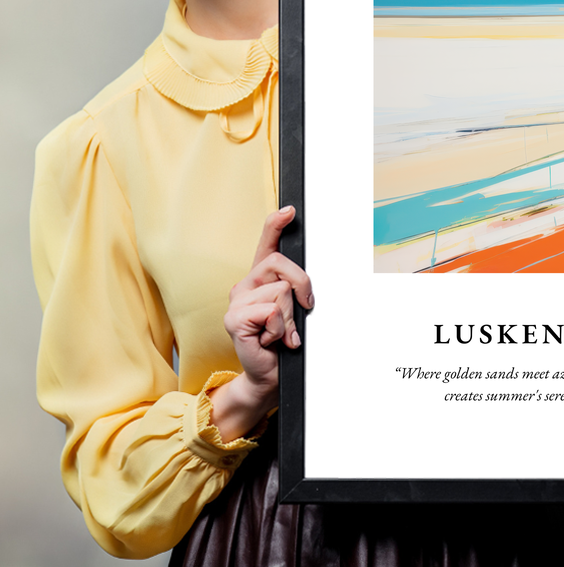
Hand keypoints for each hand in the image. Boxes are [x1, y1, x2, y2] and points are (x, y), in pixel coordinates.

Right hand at [209, 206, 313, 440]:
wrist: (269, 375)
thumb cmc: (283, 343)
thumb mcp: (294, 311)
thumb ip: (295, 291)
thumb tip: (306, 283)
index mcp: (260, 279)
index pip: (266, 244)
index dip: (276, 224)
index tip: (290, 211)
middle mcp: (245, 285)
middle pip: (281, 264)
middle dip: (302, 286)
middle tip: (303, 310)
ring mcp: (236, 301)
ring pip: (281, 291)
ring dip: (290, 317)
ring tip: (281, 333)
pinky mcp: (234, 319)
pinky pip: (271, 311)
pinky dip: (280, 329)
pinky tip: (271, 341)